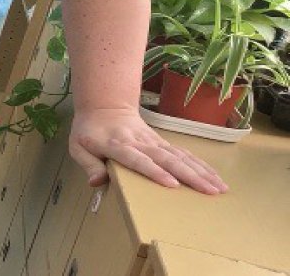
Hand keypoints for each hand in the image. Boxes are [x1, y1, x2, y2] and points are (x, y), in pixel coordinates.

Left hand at [69, 107, 227, 194]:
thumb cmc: (89, 131)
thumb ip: (89, 165)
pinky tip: (215, 176)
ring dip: (201, 171)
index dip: (154, 171)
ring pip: (180, 156)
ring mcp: (154, 141)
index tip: (171, 184)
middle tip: (209, 191)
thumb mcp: (78, 147)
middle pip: (167, 159)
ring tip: (219, 187)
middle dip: (189, 175)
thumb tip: (97, 183)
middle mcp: (139, 142)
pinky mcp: (162, 142)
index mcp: (117, 145)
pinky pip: (184, 154)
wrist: (105, 106)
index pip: (138, 159)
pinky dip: (200, 165)